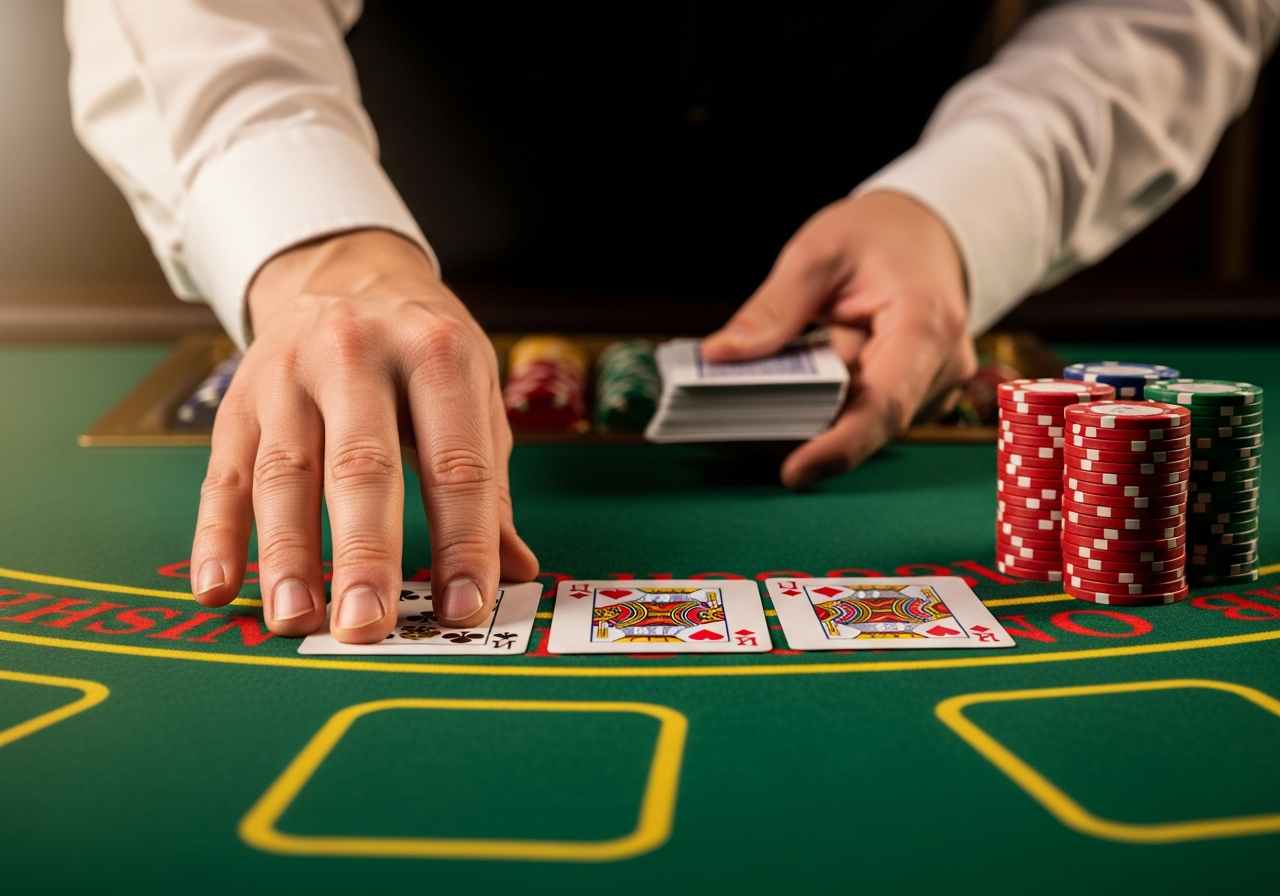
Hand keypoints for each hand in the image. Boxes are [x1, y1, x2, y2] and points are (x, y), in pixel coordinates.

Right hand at [188, 229, 538, 641]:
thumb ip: (490, 484)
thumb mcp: (473, 392)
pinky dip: (216, 537)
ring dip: (287, 555)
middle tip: (368, 625)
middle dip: (365, 552)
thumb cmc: (421, 348)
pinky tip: (219, 589)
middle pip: (361, 465)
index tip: (464, 608)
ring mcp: (287, 377)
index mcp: (436, 353)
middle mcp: (357, 356)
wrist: (340, 270)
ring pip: (283, 474)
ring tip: (298, 621)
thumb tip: (514, 569)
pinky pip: (221, 475)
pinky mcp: (236, 402)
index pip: (456, 462)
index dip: (463, 541)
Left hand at [702, 191, 974, 487]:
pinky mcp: (917, 396)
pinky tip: (786, 396)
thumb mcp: (817, 253)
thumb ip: (772, 309)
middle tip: (733, 425)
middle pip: (869, 420)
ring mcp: (935, 385)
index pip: (885, 403)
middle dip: (805, 429)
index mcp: (925, 321)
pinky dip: (826, 411)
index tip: (793, 472)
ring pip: (864, 423)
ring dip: (812, 419)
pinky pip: (866, 415)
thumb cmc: (878, 235)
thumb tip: (721, 355)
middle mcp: (942, 363)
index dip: (840, 445)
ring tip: (752, 402)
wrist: (925, 234)